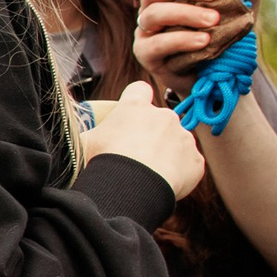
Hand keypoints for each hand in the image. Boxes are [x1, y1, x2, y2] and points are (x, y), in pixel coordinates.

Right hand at [81, 81, 203, 198]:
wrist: (130, 186)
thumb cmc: (102, 160)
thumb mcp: (85, 140)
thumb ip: (91, 131)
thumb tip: (81, 132)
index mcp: (136, 107)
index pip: (139, 90)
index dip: (135, 100)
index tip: (130, 114)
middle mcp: (164, 116)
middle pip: (160, 120)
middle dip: (151, 133)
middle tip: (135, 154)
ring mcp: (184, 137)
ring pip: (176, 142)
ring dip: (167, 153)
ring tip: (149, 173)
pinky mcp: (195, 160)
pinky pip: (189, 165)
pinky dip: (179, 173)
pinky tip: (163, 183)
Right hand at [133, 0, 261, 88]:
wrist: (218, 72)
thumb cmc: (224, 32)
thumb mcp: (243, 7)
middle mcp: (151, 6)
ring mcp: (145, 30)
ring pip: (154, 14)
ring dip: (185, 13)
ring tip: (214, 20)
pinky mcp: (146, 53)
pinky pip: (157, 44)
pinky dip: (181, 40)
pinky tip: (204, 41)